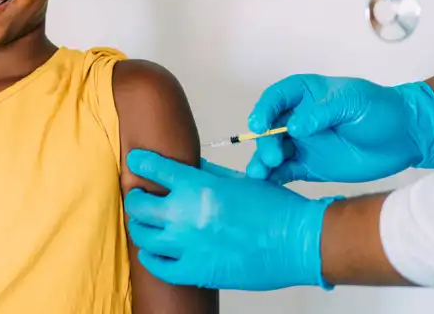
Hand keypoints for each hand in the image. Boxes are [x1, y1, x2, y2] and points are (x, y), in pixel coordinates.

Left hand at [124, 149, 339, 290]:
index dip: (140, 162)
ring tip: (144, 223)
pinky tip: (152, 252)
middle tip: (138, 196)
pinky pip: (160, 268)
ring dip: (140, 227)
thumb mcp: (238, 180)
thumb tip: (190, 165)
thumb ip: (209, 173)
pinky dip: (151, 259)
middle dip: (135, 197)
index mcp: (199, 186)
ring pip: (143, 236)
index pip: (156, 168)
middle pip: (140, 204)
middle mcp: (188, 214)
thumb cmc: (275, 208)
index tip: (136, 161)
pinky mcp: (197, 271)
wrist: (298, 242)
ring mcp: (190, 245)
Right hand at [246, 75, 433, 183]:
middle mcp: (298, 118)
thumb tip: (294, 126)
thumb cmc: (382, 109)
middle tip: (273, 156)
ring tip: (259, 174)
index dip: (263, 110)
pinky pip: (285, 171)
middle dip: (266, 141)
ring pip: (273, 151)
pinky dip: (273, 177)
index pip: (276, 98)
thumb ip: (323, 112)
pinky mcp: (309, 166)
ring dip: (263, 160)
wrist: (405, 137)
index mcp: (306, 95)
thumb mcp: (354, 101)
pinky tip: (266, 184)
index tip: (258, 124)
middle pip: (270, 128)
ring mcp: (302, 143)